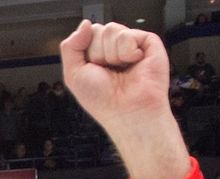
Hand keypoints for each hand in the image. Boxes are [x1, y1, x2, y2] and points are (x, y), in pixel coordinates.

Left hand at [59, 22, 185, 178]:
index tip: (93, 70)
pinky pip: (128, 34)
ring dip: (111, 54)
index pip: (87, 34)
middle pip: (98, 30)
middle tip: (108, 72)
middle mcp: (115, 49)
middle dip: (97, 53)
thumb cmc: (103, 101)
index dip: (85, 52)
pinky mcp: (148, 44)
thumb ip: (70, 46)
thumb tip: (85, 24)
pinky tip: (134, 64)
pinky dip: (127, 52)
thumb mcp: (74, 75)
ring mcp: (132, 45)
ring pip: (112, 30)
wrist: (128, 112)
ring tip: (121, 70)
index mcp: (97, 56)